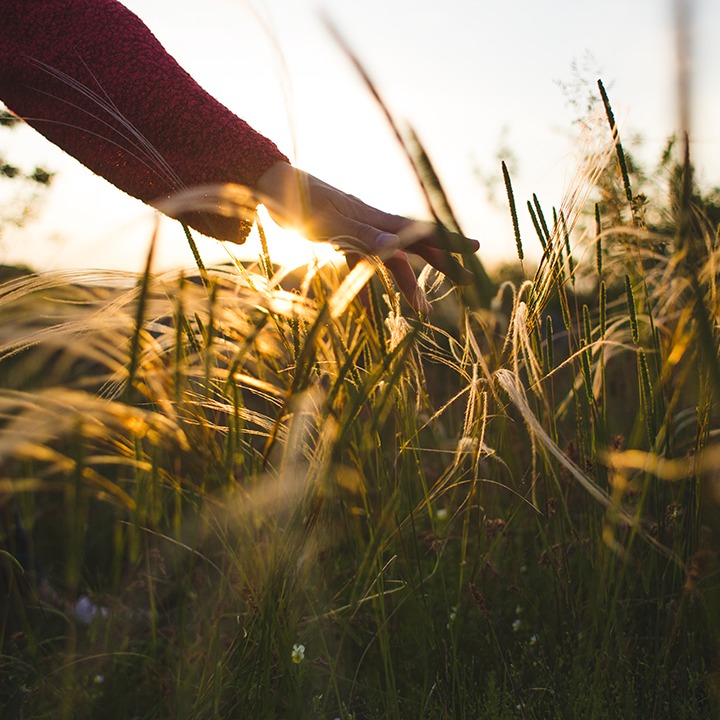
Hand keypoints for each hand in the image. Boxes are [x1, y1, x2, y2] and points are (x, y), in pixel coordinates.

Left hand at [255, 161, 478, 311]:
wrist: (270, 186)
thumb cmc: (300, 203)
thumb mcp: (331, 223)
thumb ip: (364, 236)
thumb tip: (397, 248)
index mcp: (376, 218)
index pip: (421, 231)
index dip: (449, 241)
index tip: (476, 250)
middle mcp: (373, 223)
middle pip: (415, 246)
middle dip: (441, 264)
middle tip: (465, 281)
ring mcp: (358, 232)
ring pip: (390, 260)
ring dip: (406, 283)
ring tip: (421, 309)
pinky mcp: (341, 239)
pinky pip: (360, 266)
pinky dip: (366, 288)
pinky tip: (369, 311)